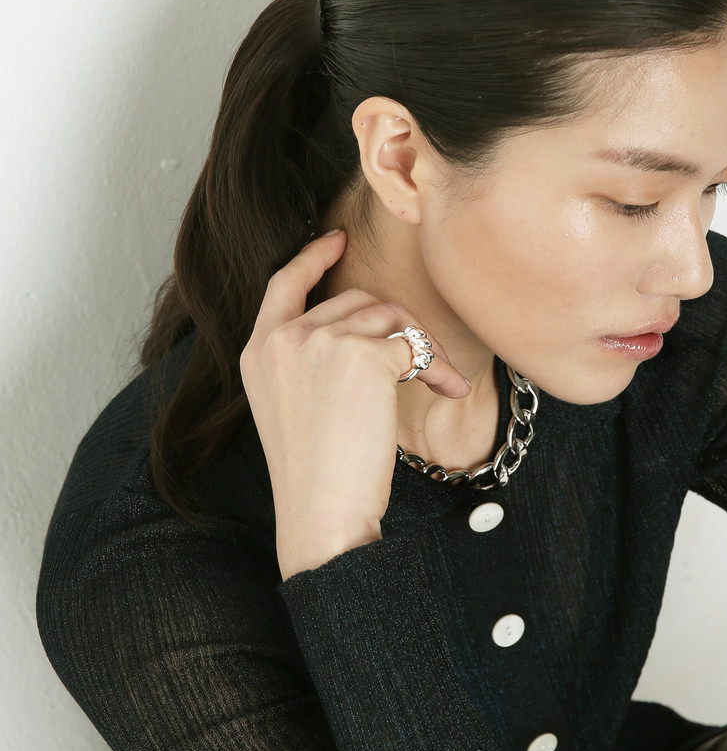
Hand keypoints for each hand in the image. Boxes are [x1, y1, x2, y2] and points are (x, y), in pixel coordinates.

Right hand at [240, 229, 470, 579]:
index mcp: (257, 351)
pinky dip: (438, 367)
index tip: (337, 238)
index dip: (313, 256)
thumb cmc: (318, 474)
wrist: (322, 512)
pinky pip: (414, 344)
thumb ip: (308, 360)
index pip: (284, 283)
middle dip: (399, 328)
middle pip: (357, 300)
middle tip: (428, 366)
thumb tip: (371, 329)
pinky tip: (446, 393)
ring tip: (440, 384)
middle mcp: (283, 338)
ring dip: (424, 348)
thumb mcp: (293, 406)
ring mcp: (318, 341)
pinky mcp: (361, 355)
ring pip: (390, 316)